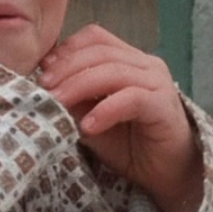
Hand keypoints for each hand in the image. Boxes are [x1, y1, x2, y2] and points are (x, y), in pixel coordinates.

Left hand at [39, 25, 204, 211]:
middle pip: (100, 51)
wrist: (169, 173)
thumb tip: (44, 83)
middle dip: (67, 68)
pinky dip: (105, 110)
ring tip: (58, 104)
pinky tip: (88, 126)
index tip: (43, 70)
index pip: (96, 38)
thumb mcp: (92, 119)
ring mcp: (157, 82)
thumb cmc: (131, 146)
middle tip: (44, 88)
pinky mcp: (163, 104)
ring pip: (113, 70)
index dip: (67, 49)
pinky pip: (131, 98)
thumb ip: (74, 99)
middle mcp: (145, 64)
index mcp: (129, 60)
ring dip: (80, 86)